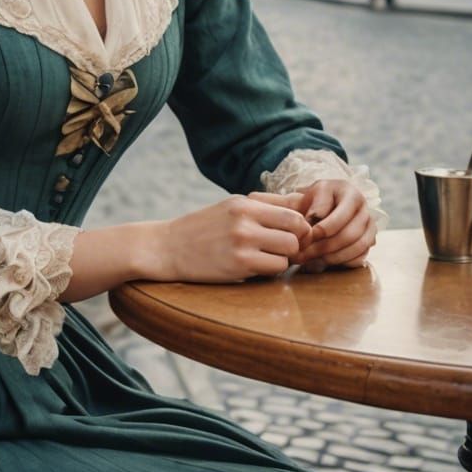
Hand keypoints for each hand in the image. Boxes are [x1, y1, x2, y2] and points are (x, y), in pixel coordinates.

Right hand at [153, 192, 313, 283]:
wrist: (169, 248)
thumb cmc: (204, 228)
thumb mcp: (230, 208)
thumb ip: (264, 206)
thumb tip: (302, 204)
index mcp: (244, 201)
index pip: (293, 206)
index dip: (302, 222)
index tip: (295, 233)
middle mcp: (244, 217)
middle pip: (298, 227)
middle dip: (299, 241)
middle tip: (286, 249)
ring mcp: (242, 240)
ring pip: (290, 250)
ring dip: (286, 258)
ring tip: (270, 258)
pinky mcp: (240, 263)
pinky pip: (276, 268)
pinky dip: (273, 270)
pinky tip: (258, 268)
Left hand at [287, 179, 375, 272]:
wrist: (326, 204)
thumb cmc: (318, 198)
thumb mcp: (314, 193)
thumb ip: (316, 204)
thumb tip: (315, 218)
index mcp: (352, 195)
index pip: (341, 217)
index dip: (324, 229)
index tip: (310, 236)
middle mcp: (365, 211)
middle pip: (350, 235)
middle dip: (326, 246)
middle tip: (307, 253)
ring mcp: (370, 228)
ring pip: (358, 248)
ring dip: (334, 256)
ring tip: (313, 259)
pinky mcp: (370, 242)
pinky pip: (361, 257)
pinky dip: (343, 262)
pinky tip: (325, 261)